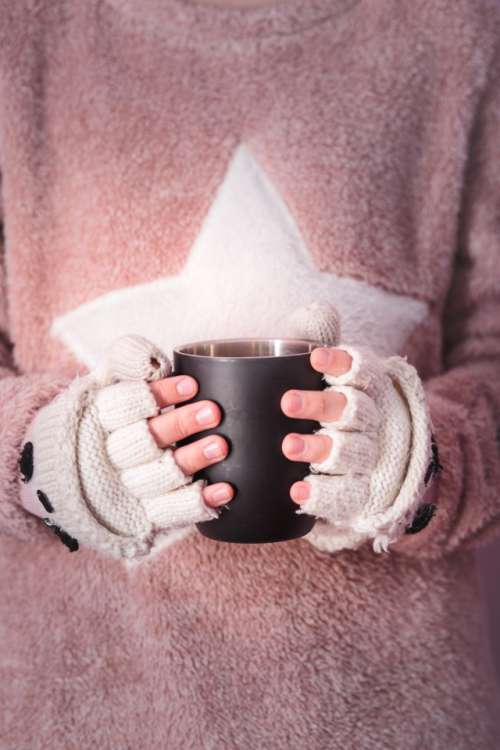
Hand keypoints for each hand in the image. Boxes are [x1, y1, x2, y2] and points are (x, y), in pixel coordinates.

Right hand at [18, 335, 234, 559]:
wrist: (80, 475)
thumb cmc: (109, 417)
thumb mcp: (108, 383)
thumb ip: (126, 361)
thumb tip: (150, 358)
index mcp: (97, 419)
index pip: (123, 406)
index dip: (157, 395)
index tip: (191, 385)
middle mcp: (108, 456)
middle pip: (143, 441)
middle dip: (180, 426)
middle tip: (214, 412)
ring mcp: (125, 489)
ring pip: (158, 477)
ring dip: (191, 460)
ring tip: (222, 446)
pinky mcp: (141, 517)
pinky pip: (168, 513)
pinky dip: (196, 503)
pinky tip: (224, 490)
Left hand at [279, 342, 435, 552]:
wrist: (371, 466)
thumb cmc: (335, 406)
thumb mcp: (329, 373)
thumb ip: (318, 341)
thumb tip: (319, 310)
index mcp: (368, 389)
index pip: (363, 372)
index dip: (342, 364)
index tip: (316, 358)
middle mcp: (373, 423)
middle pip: (353, 411)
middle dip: (321, 405)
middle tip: (287, 403)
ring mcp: (369, 460)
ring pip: (351, 452)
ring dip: (320, 448)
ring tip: (289, 446)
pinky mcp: (360, 494)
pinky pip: (347, 495)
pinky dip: (322, 495)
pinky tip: (298, 492)